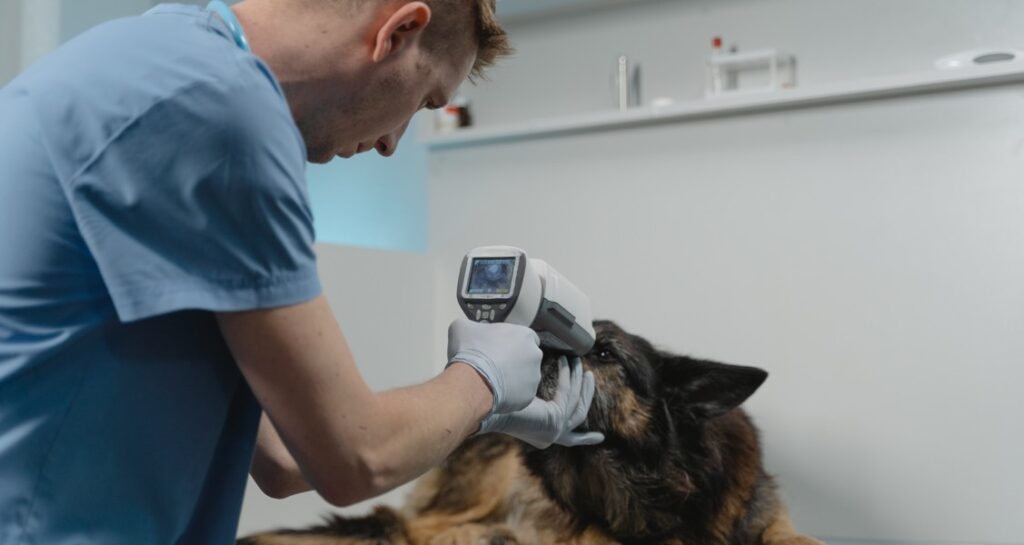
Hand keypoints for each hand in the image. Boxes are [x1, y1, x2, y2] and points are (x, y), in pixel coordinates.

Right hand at [446, 318, 542, 413]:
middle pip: (527, 357)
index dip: (511, 342)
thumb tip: (468, 330)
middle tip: (496, 365)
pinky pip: (521, 394)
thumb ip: (471, 326)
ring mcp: (534, 376)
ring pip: (525, 377)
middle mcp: (534, 354)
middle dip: (514, 361)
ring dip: (513, 378)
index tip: (500, 347)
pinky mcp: (529, 395)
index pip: (525, 337)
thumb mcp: (461, 328)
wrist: (471, 380)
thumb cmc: (470, 352)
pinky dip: (511, 394)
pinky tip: (496, 392)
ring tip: (494, 381)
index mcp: (524, 334)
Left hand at [478, 356, 603, 448]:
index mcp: (541, 435)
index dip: (585, 439)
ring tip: (578, 362)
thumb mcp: (522, 398)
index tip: (600, 437)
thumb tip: (536, 373)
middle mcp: (549, 437)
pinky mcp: (554, 420)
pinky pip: (568, 394)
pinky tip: (565, 361)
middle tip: (589, 375)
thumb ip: (535, 396)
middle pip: (579, 416)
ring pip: (577, 404)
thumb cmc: (494, 398)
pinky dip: (568, 376)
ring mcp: (553, 430)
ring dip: (580, 382)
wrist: (483, 404)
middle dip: (587, 395)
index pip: (570, 440)